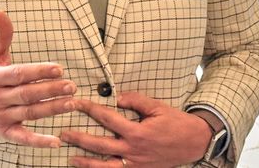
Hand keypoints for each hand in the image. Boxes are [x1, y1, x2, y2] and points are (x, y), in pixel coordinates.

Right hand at [0, 10, 76, 147]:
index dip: (39, 71)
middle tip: (72, 86)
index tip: (59, 68)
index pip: (18, 74)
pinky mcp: (5, 132)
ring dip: (52, 109)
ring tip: (72, 103)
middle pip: (27, 94)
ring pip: (29, 113)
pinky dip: (38, 141)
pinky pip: (22, 138)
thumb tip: (0, 11)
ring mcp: (0, 116)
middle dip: (50, 90)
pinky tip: (57, 140)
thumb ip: (1, 35)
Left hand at [61, 92, 213, 166]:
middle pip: (99, 145)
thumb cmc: (176, 123)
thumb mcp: (157, 107)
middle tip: (63, 134)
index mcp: (136, 132)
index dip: (90, 109)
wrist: (194, 143)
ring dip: (86, 163)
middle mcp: (133, 150)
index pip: (107, 118)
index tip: (76, 103)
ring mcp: (135, 164)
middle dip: (79, 139)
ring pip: (105, 166)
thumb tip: (116, 97)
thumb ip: (135, 100)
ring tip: (72, 158)